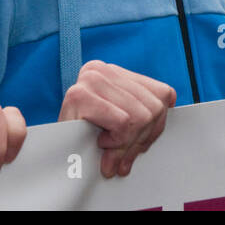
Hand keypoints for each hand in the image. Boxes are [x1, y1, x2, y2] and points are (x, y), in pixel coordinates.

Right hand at [58, 60, 176, 177]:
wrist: (53, 154)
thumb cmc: (88, 139)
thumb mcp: (124, 124)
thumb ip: (146, 114)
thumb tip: (171, 103)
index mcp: (116, 71)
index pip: (163, 95)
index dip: (156, 127)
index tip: (138, 144)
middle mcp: (102, 68)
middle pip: (154, 108)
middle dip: (142, 139)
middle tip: (123, 155)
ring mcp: (90, 79)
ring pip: (141, 117)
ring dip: (127, 143)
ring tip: (110, 148)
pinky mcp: (79, 95)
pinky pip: (123, 123)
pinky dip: (116, 140)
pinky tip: (100, 141)